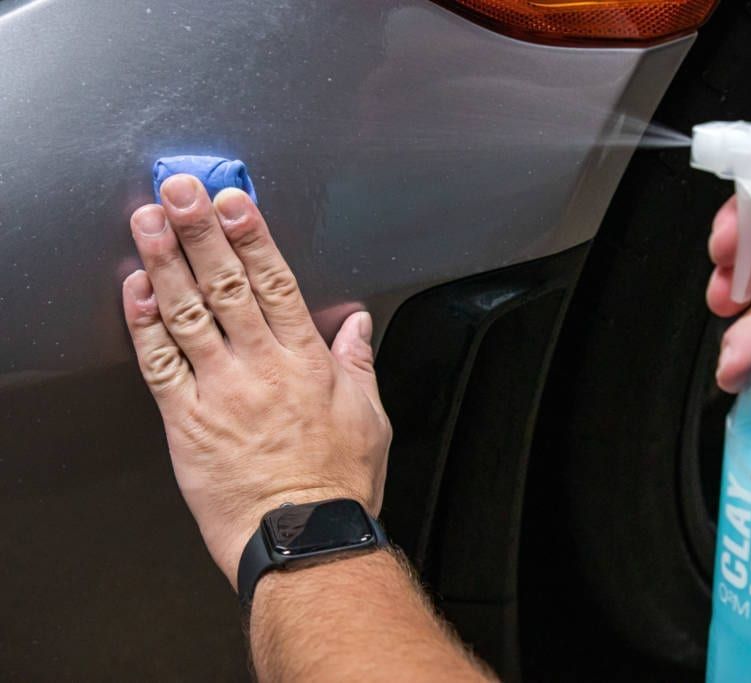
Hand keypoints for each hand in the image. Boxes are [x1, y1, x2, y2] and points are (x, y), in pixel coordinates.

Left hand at [122, 175, 391, 587]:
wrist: (303, 537)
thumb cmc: (337, 482)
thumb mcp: (369, 416)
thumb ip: (357, 362)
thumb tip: (357, 323)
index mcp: (307, 361)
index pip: (276, 284)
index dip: (252, 238)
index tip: (234, 203)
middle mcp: (261, 367)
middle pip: (227, 285)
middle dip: (201, 233)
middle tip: (181, 191)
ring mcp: (221, 391)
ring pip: (189, 314)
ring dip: (166, 264)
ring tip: (150, 222)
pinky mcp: (187, 421)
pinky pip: (160, 365)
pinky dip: (145, 325)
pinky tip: (136, 291)